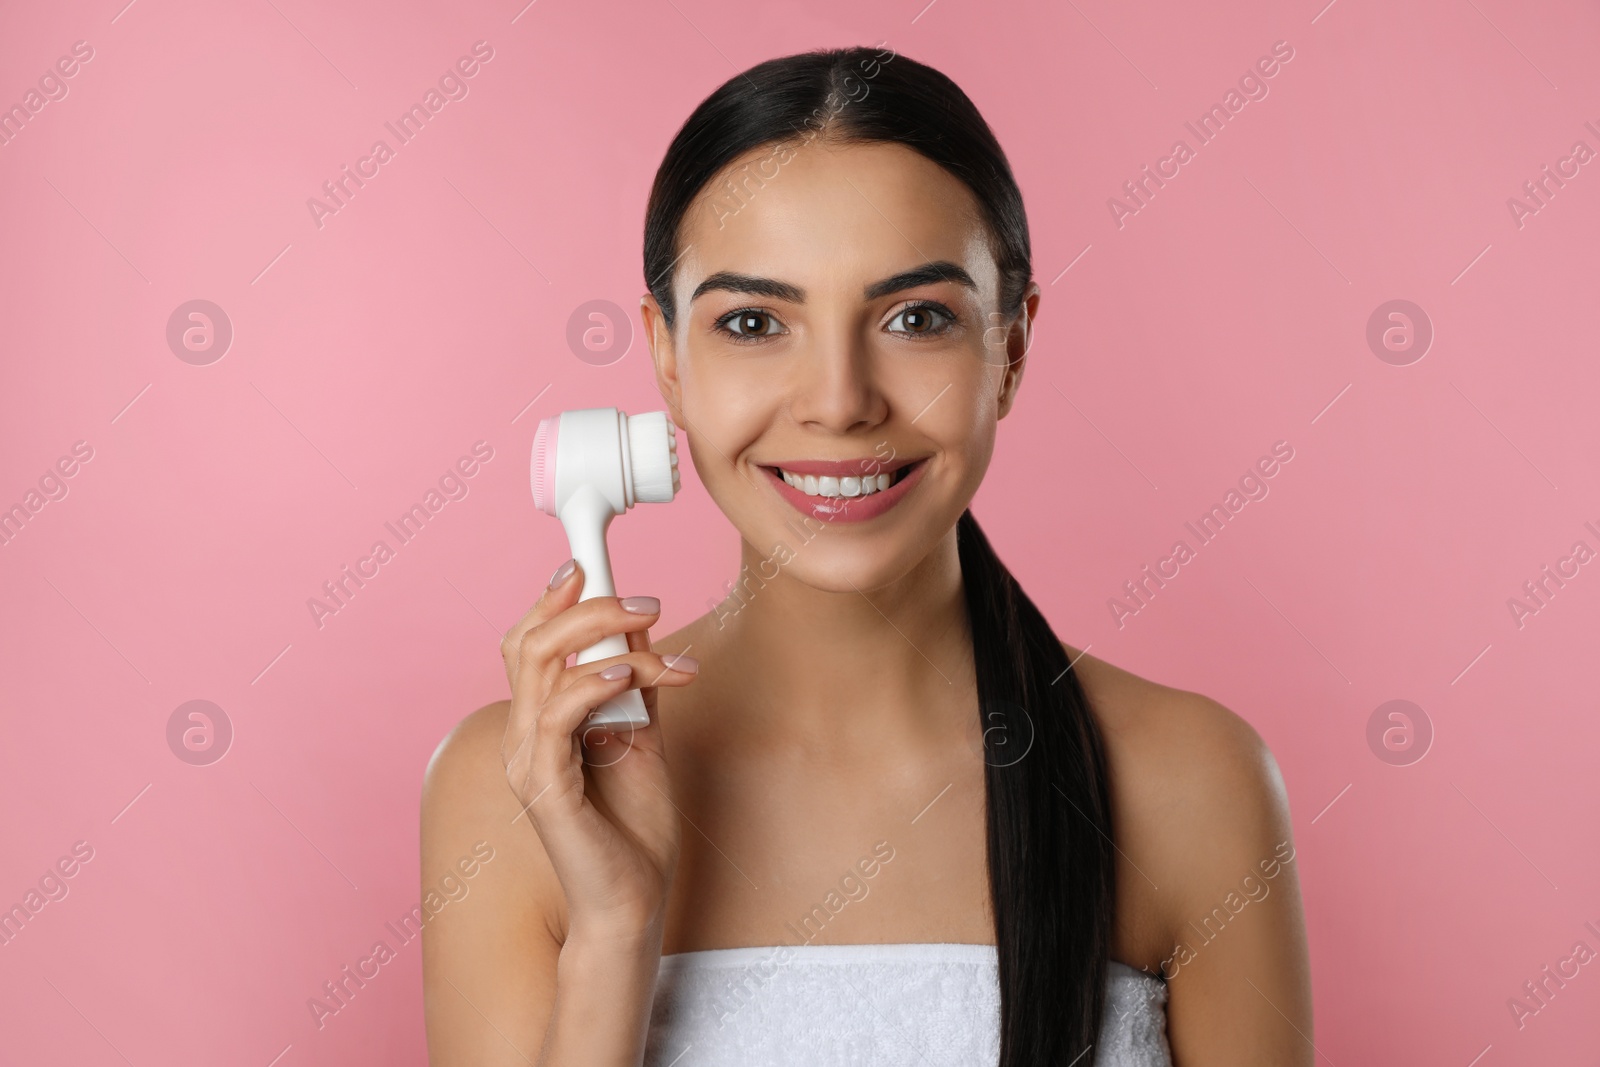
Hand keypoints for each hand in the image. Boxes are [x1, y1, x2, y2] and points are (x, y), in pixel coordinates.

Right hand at [499, 559, 695, 945]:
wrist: (634, 903)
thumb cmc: (634, 829)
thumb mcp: (643, 739)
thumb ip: (635, 688)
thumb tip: (639, 630)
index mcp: (539, 724)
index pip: (527, 645)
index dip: (550, 600)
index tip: (587, 565)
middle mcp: (523, 737)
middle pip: (527, 642)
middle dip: (585, 606)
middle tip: (642, 600)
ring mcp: (526, 761)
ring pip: (539, 666)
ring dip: (602, 637)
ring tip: (652, 634)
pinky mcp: (543, 787)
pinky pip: (555, 716)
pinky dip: (591, 684)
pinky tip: (628, 674)